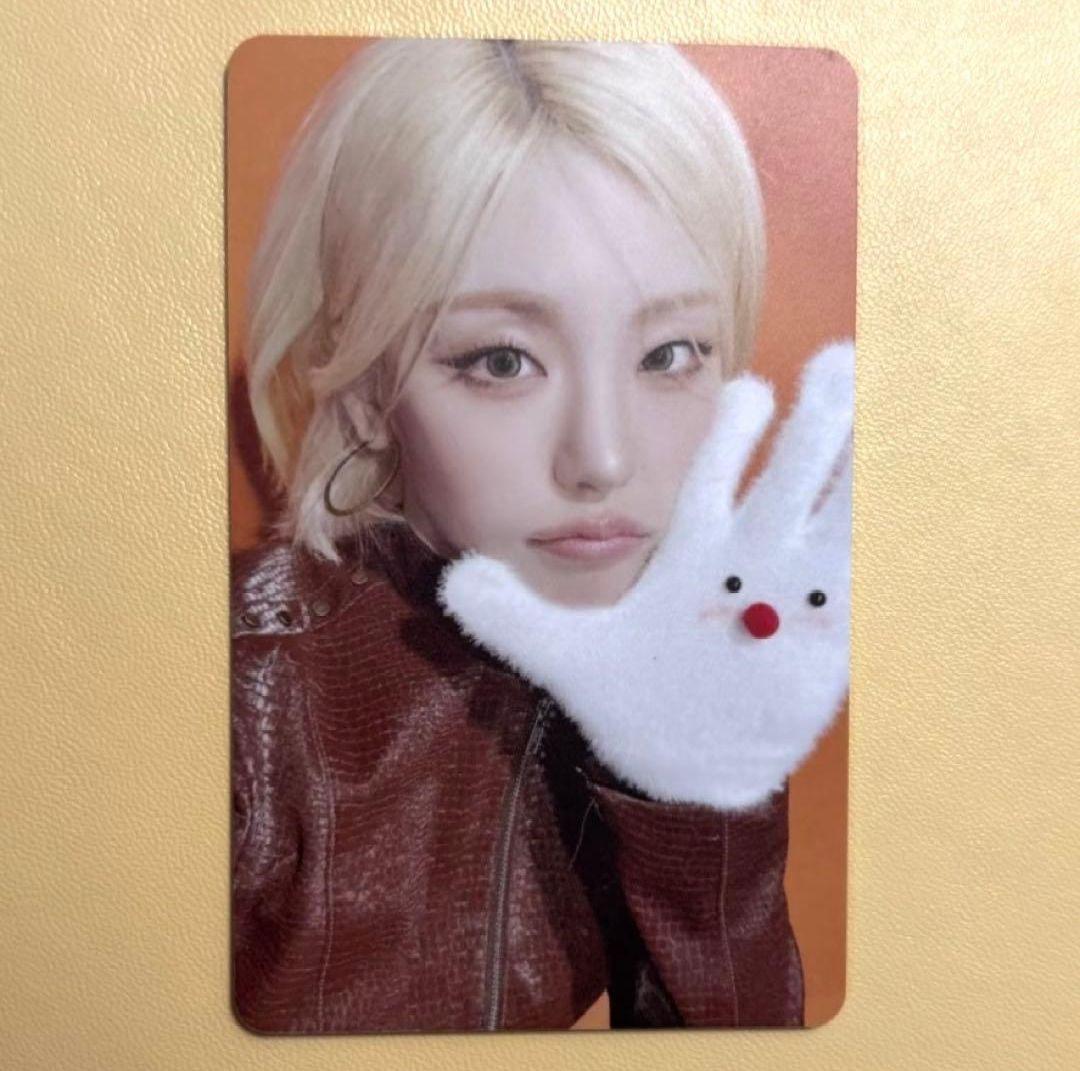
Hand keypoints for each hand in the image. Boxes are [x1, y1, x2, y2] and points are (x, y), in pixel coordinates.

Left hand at [438, 341, 853, 809]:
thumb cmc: (629, 701)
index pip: (710, 481)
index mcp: (690, 554)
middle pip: (784, 481)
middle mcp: (745, 562)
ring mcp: (788, 597)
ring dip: (856, 469)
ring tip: (889, 416)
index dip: (729, 437)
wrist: (678, 765)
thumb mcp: (566, 659)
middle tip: (838, 359)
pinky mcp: (823, 639)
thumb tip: (456, 575)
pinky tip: (910, 501)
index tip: (748, 383)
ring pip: (829, 518)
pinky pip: (858, 583)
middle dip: (812, 427)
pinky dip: (881, 544)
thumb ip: (512, 618)